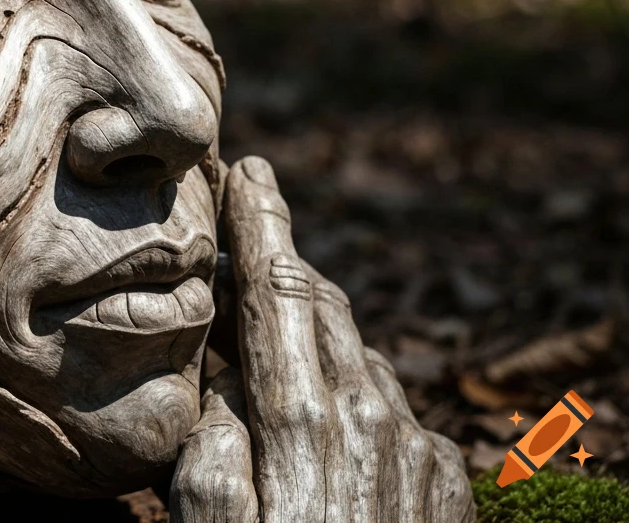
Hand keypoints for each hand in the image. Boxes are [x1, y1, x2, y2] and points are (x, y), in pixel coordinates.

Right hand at [170, 157, 473, 521]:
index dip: (259, 225)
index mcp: (302, 419)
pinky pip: (395, 409)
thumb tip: (223, 393)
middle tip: (256, 225)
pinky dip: (358, 389)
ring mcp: (416, 448)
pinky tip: (336, 415)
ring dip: (320, 327)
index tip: (249, 170)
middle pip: (325, 306)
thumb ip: (208, 447)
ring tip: (280, 326)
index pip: (276, 292)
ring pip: (362, 353)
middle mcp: (370, 416)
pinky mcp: (445, 484)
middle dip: (287, 258)